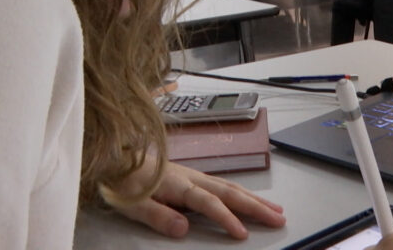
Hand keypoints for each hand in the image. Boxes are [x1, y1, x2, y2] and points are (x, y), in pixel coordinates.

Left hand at [108, 158, 284, 239]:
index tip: (243, 234)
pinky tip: (248, 198)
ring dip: (254, 199)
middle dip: (257, 206)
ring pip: (231, 187)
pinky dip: (241, 192)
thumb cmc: (121, 181)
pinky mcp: (191, 177)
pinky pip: (224, 185)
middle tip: (279, 218)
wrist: (113, 157)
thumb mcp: (132, 203)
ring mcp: (193, 176)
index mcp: (178, 185)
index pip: (210, 203)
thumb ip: (158, 216)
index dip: (227, 219)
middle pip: (231, 192)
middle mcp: (191, 178)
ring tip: (275, 209)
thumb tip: (184, 229)